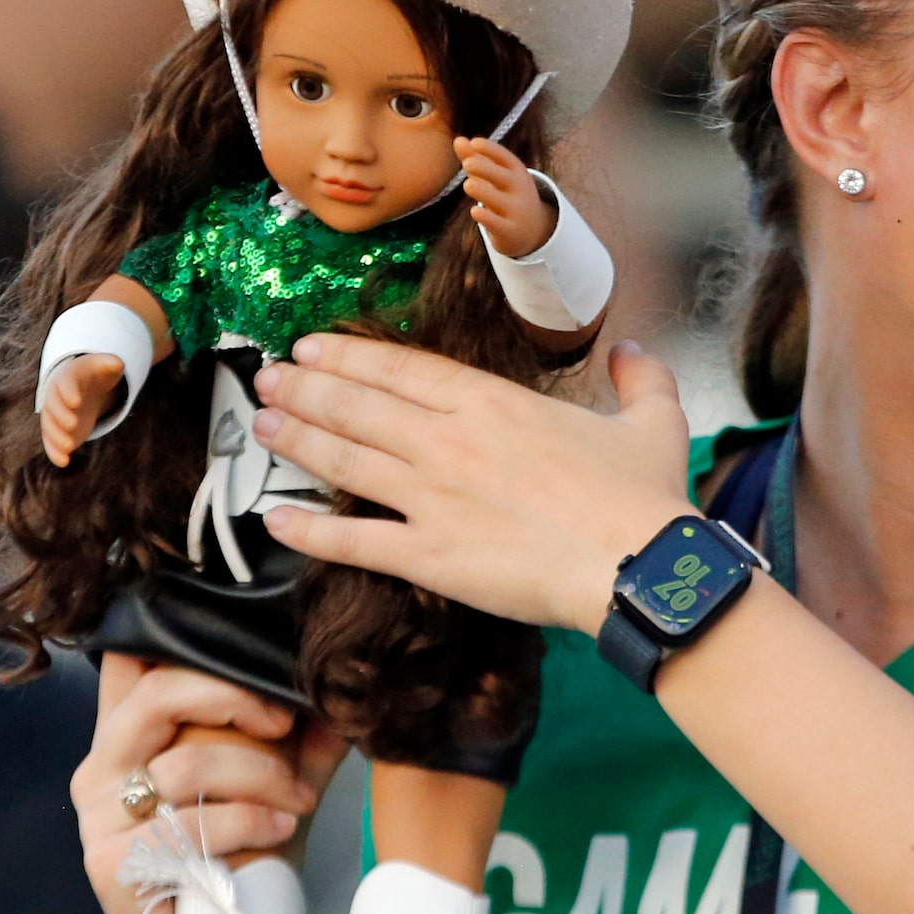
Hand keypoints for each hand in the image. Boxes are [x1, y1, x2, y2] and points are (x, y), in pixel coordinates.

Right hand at [41, 353, 124, 465]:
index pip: (65, 384)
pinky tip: (64, 462)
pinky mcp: (59, 431)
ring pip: (50, 427)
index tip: (77, 401)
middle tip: (73, 425)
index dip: (69, 392)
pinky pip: (52, 442)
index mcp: (66, 379)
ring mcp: (55, 416)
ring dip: (57, 437)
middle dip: (61, 416)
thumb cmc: (95, 375)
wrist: (84, 387)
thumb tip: (117, 363)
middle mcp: (56, 398)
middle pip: (53, 407)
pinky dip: (55, 452)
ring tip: (69, 447)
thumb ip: (110, 364)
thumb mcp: (103, 367)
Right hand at [73, 657, 344, 913]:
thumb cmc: (239, 862)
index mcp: (127, 741)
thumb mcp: (270, 786)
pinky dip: (248, 820)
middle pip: (155, 695)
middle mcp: (100, 772)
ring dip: (261, 776)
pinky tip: (279, 828)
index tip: (245, 646)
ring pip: (186, 764)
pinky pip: (189, 825)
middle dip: (232, 696)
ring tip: (299, 799)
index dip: (178, 637)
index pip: (129, 661)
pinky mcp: (113, 867)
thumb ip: (299, 738)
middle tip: (283, 720)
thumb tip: (345, 690)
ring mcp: (100, 821)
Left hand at [250, 336, 690, 634]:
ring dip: (295, 440)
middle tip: (269, 380)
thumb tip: (631, 350)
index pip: (401, 368)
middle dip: (305, 389)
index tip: (313, 348)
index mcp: (492, 404)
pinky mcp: (429, 556)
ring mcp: (432, 499)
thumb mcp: (652, 421)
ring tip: (261, 426)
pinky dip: (308, 530)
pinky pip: (352, 542)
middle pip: (357, 406)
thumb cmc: (642, 499)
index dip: (349, 356)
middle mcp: (448, 442)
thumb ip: (638, 377)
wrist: (636, 565)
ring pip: (344, 460)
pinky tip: (275, 519)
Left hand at [458, 135, 553, 258]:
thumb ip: (475, 159)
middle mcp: (520, 190)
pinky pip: (497, 224)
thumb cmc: (506, 196)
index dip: (491, 150)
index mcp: (517, 173)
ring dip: (484, 192)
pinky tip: (474, 211)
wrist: (531, 230)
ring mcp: (517, 211)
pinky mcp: (510, 231)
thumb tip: (457, 139)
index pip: (505, 158)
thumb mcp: (495, 177)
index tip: (475, 143)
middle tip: (467, 163)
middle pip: (503, 177)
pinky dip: (486, 218)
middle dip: (486, 169)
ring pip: (499, 200)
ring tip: (468, 185)